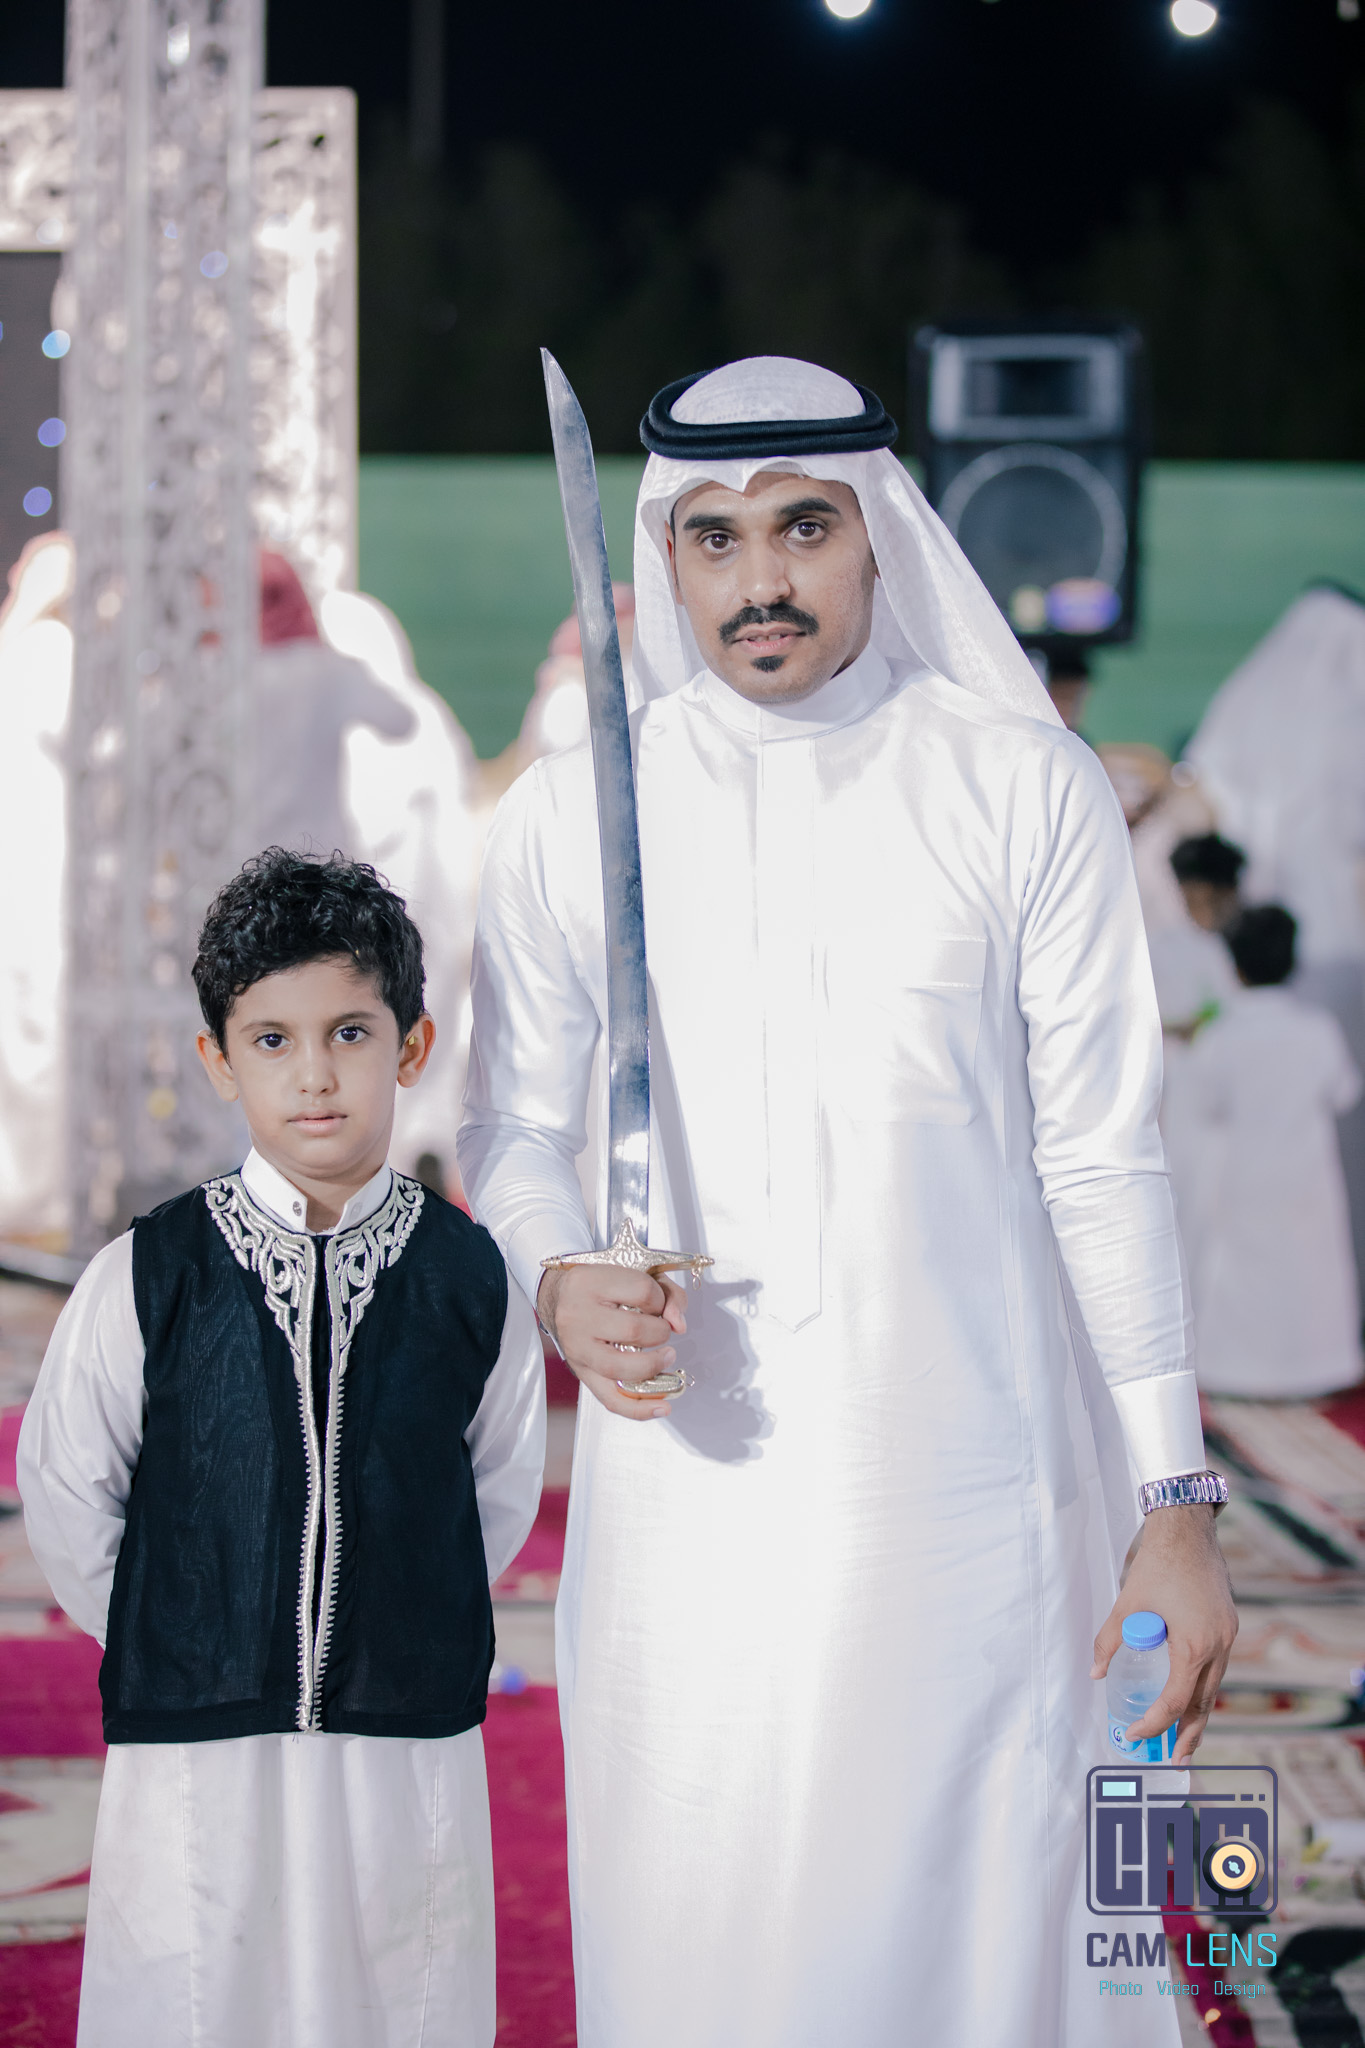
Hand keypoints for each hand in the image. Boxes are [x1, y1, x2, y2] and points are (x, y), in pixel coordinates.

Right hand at [537, 1263, 687, 1420]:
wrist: (560, 1297)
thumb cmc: (601, 1287)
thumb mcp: (633, 1274)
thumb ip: (667, 1293)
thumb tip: (679, 1324)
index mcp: (589, 1281)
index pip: (642, 1290)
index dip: (661, 1299)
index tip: (657, 1303)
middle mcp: (577, 1315)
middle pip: (633, 1330)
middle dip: (660, 1332)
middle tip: (661, 1329)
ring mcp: (577, 1347)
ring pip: (620, 1367)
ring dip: (653, 1365)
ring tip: (665, 1357)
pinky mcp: (581, 1372)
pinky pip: (610, 1399)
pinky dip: (639, 1408)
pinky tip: (661, 1407)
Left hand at [1091, 1504, 1236, 1764]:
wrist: (1186, 1528)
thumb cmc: (1157, 1565)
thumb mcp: (1126, 1605)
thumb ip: (1109, 1642)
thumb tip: (1096, 1674)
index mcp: (1194, 1646)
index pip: (1175, 1702)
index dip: (1156, 1724)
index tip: (1137, 1736)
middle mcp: (1218, 1646)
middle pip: (1204, 1703)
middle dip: (1189, 1733)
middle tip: (1176, 1759)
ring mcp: (1228, 1635)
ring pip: (1214, 1685)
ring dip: (1198, 1711)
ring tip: (1185, 1735)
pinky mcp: (1228, 1624)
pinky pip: (1218, 1665)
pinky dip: (1205, 1684)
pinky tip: (1192, 1692)